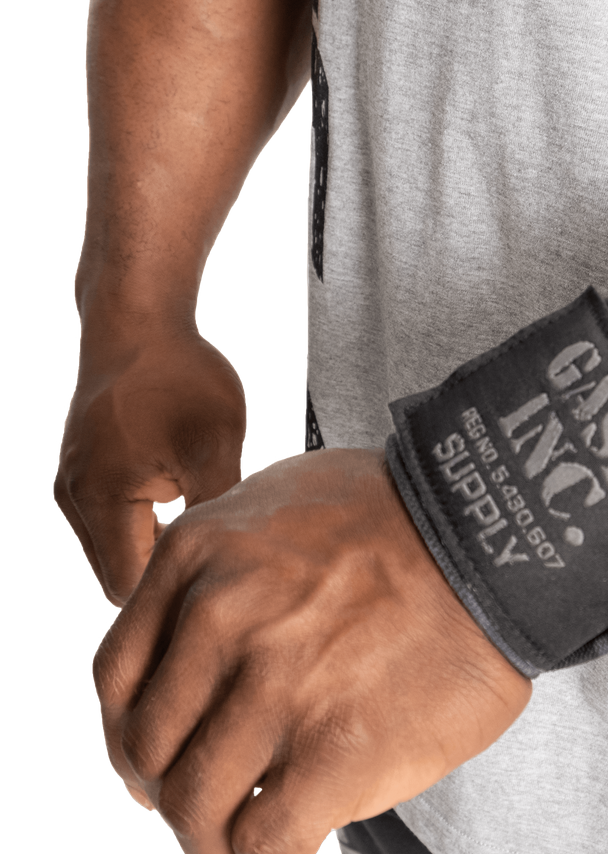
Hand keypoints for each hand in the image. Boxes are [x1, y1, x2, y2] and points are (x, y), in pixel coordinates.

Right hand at [53, 324, 246, 605]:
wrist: (139, 319)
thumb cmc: (179, 377)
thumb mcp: (215, 446)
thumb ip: (214, 510)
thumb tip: (224, 560)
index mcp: (100, 502)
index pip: (129, 587)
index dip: (170, 595)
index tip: (214, 589)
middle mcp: (75, 499)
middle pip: (120, 570)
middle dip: (166, 571)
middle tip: (219, 561)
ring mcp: (75, 481)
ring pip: (120, 542)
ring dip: (160, 539)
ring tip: (207, 523)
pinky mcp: (87, 465)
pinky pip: (116, 512)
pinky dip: (150, 514)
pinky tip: (188, 494)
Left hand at [91, 448, 532, 853]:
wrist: (494, 532)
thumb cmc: (397, 512)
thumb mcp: (279, 497)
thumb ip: (219, 562)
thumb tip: (191, 629)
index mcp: (198, 557)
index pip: (114, 680)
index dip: (129, 734)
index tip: (159, 756)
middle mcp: (222, 620)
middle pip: (145, 753)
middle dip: (169, 788)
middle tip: (210, 799)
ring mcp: (277, 687)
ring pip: (193, 808)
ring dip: (214, 833)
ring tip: (250, 829)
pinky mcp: (337, 751)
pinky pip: (261, 847)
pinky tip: (291, 845)